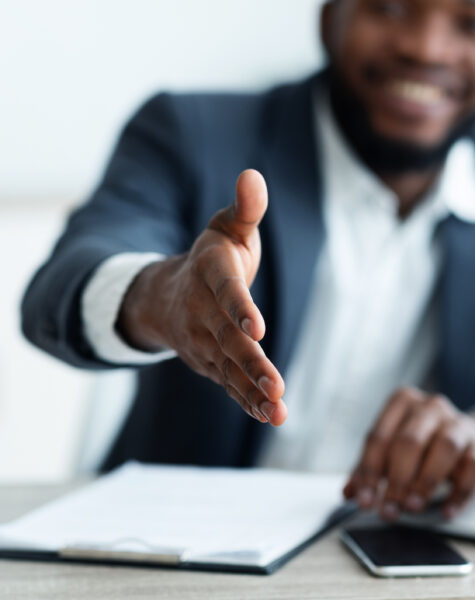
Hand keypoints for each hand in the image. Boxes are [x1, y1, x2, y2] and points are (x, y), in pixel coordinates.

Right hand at [117, 169, 286, 425]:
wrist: (168, 295)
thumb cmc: (211, 258)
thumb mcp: (226, 228)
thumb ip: (246, 208)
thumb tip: (253, 175)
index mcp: (211, 272)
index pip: (226, 290)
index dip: (240, 308)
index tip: (257, 327)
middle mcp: (203, 310)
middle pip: (227, 339)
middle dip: (251, 362)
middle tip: (276, 384)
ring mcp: (203, 341)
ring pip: (228, 368)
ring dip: (252, 390)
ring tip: (278, 410)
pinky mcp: (209, 362)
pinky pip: (228, 383)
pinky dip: (247, 399)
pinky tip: (270, 415)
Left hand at [343, 387, 474, 519]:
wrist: (462, 434)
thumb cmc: (420, 442)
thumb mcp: (391, 449)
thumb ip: (370, 468)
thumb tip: (349, 493)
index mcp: (401, 402)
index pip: (378, 437)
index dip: (369, 472)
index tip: (364, 501)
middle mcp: (429, 406)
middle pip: (409, 442)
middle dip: (396, 480)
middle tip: (389, 510)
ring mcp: (457, 422)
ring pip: (444, 447)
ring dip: (426, 482)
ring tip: (412, 507)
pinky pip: (472, 465)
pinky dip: (458, 492)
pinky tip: (446, 511)